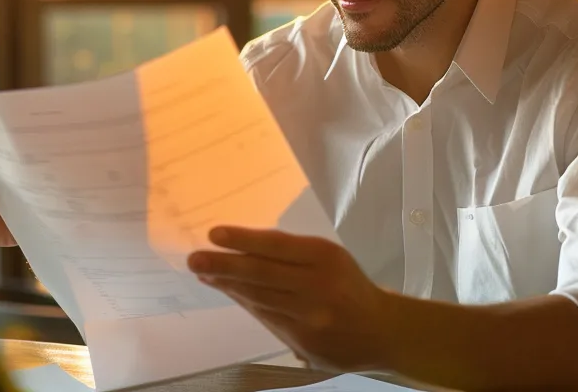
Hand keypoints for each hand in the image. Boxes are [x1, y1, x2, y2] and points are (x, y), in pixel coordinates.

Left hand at [187, 227, 393, 372]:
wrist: (382, 330)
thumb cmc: (348, 285)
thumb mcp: (330, 258)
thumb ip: (291, 254)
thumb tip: (240, 247)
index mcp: (326, 257)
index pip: (277, 245)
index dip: (244, 240)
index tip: (214, 234)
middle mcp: (318, 286)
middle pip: (262, 274)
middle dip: (224, 266)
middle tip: (195, 259)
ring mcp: (311, 318)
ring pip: (260, 299)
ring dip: (228, 286)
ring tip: (205, 273)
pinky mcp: (304, 342)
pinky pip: (267, 319)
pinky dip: (246, 304)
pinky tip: (230, 293)